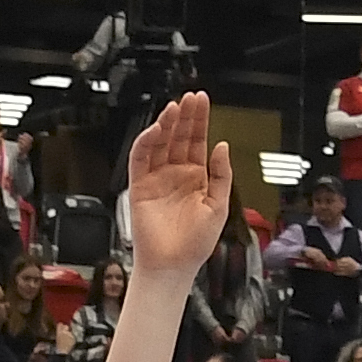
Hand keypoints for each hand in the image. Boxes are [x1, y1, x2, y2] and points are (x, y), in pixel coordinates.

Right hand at [119, 92, 229, 283]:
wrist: (174, 264)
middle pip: (179, 137)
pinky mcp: (140, 185)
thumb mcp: (219, 205)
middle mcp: (175, 174)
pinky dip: (147, 142)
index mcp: (196, 178)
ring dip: (167, 124)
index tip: (202, 101)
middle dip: (185, 116)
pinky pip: (141, 158)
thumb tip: (222, 146)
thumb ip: (222, 174)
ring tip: (175, 107)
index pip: (197, 141)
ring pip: (160, 143)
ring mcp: (157, 178)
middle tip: (190, 97)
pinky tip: (157, 129)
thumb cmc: (195, 243)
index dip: (199, 121)